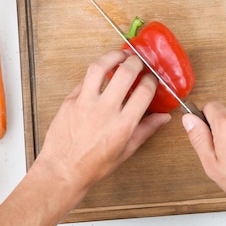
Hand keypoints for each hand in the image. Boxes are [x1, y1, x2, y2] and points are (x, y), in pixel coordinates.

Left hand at [36, 50, 171, 194]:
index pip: (144, 91)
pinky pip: (84, 80)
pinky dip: (95, 74)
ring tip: (120, 54)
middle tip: (138, 61)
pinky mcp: (70, 101)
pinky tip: (101, 74)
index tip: (151, 78)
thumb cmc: (94, 166)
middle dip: (136, 62)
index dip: (151, 80)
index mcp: (123, 124)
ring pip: (99, 67)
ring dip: (112, 56)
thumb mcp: (126, 151)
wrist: (62, 171)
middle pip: (125, 73)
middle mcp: (105, 110)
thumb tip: (163, 117)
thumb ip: (146, 129)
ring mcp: (85, 103)